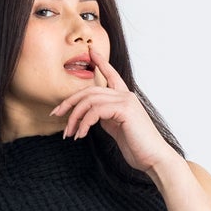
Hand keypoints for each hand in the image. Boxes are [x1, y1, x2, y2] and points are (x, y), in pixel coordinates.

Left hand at [49, 40, 179, 175]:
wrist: (154, 159)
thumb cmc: (138, 147)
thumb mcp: (118, 129)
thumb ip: (107, 118)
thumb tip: (92, 115)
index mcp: (125, 98)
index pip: (112, 75)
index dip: (101, 62)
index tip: (91, 51)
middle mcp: (126, 95)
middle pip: (91, 90)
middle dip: (70, 102)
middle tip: (56, 114)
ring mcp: (126, 100)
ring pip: (90, 100)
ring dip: (74, 117)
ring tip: (69, 133)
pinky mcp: (124, 110)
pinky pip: (95, 111)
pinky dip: (84, 123)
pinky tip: (81, 135)